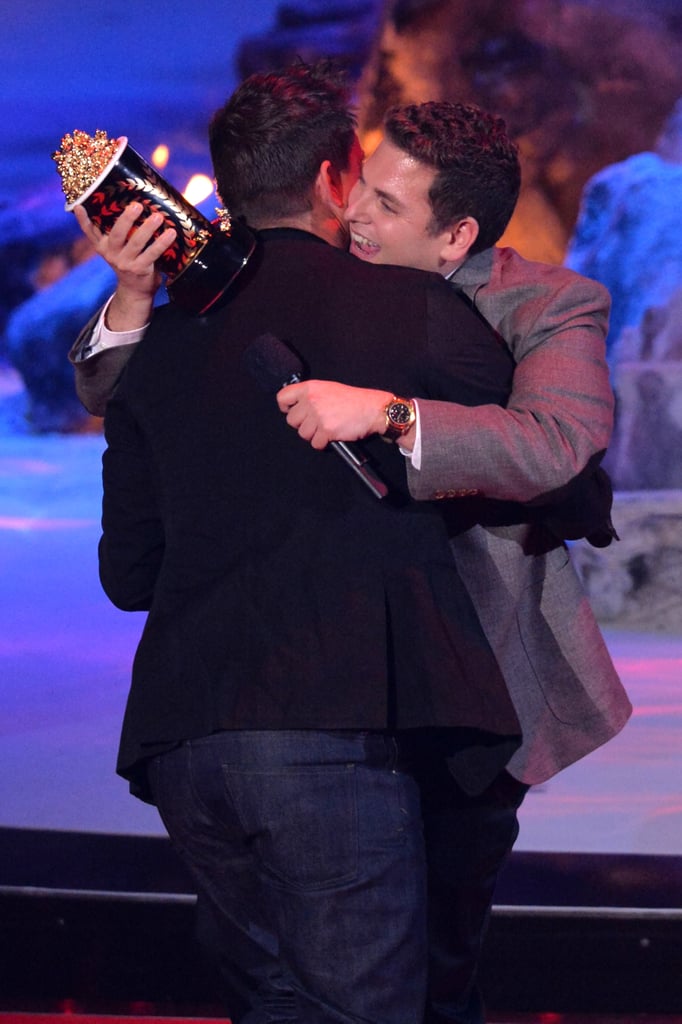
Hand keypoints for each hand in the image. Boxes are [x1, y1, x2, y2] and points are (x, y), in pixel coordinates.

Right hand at [74, 202, 176, 330]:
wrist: (135, 290)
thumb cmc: (128, 261)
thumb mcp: (117, 248)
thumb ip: (117, 231)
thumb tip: (131, 201)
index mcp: (102, 246)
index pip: (90, 231)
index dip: (83, 220)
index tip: (79, 206)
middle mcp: (111, 254)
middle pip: (117, 234)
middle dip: (126, 219)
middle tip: (137, 205)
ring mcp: (125, 262)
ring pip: (136, 243)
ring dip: (148, 228)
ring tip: (158, 217)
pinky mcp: (139, 269)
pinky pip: (152, 254)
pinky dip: (162, 243)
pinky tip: (171, 233)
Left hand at [276, 381, 392, 448]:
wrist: (373, 409)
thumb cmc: (354, 400)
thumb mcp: (329, 388)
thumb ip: (311, 395)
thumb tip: (296, 406)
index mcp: (310, 388)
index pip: (283, 398)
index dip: (286, 407)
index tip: (292, 411)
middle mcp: (312, 400)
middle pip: (291, 420)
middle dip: (303, 424)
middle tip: (317, 423)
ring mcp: (318, 416)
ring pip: (303, 434)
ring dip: (314, 435)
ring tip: (327, 428)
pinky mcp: (326, 430)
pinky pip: (315, 444)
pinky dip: (323, 443)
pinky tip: (332, 435)